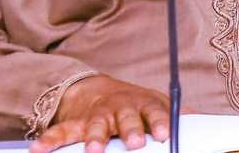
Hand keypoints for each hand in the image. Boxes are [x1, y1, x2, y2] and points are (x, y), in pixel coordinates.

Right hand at [29, 75, 170, 152]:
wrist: (99, 91)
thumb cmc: (135, 105)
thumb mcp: (156, 104)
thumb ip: (174, 113)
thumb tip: (198, 120)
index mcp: (143, 105)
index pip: (155, 112)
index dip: (159, 122)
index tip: (164, 134)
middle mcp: (121, 109)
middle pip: (126, 118)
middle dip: (130, 130)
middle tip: (134, 143)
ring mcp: (98, 116)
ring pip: (96, 126)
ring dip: (95, 137)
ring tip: (93, 150)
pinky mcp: (76, 124)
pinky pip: (62, 132)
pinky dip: (50, 140)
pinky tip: (39, 149)